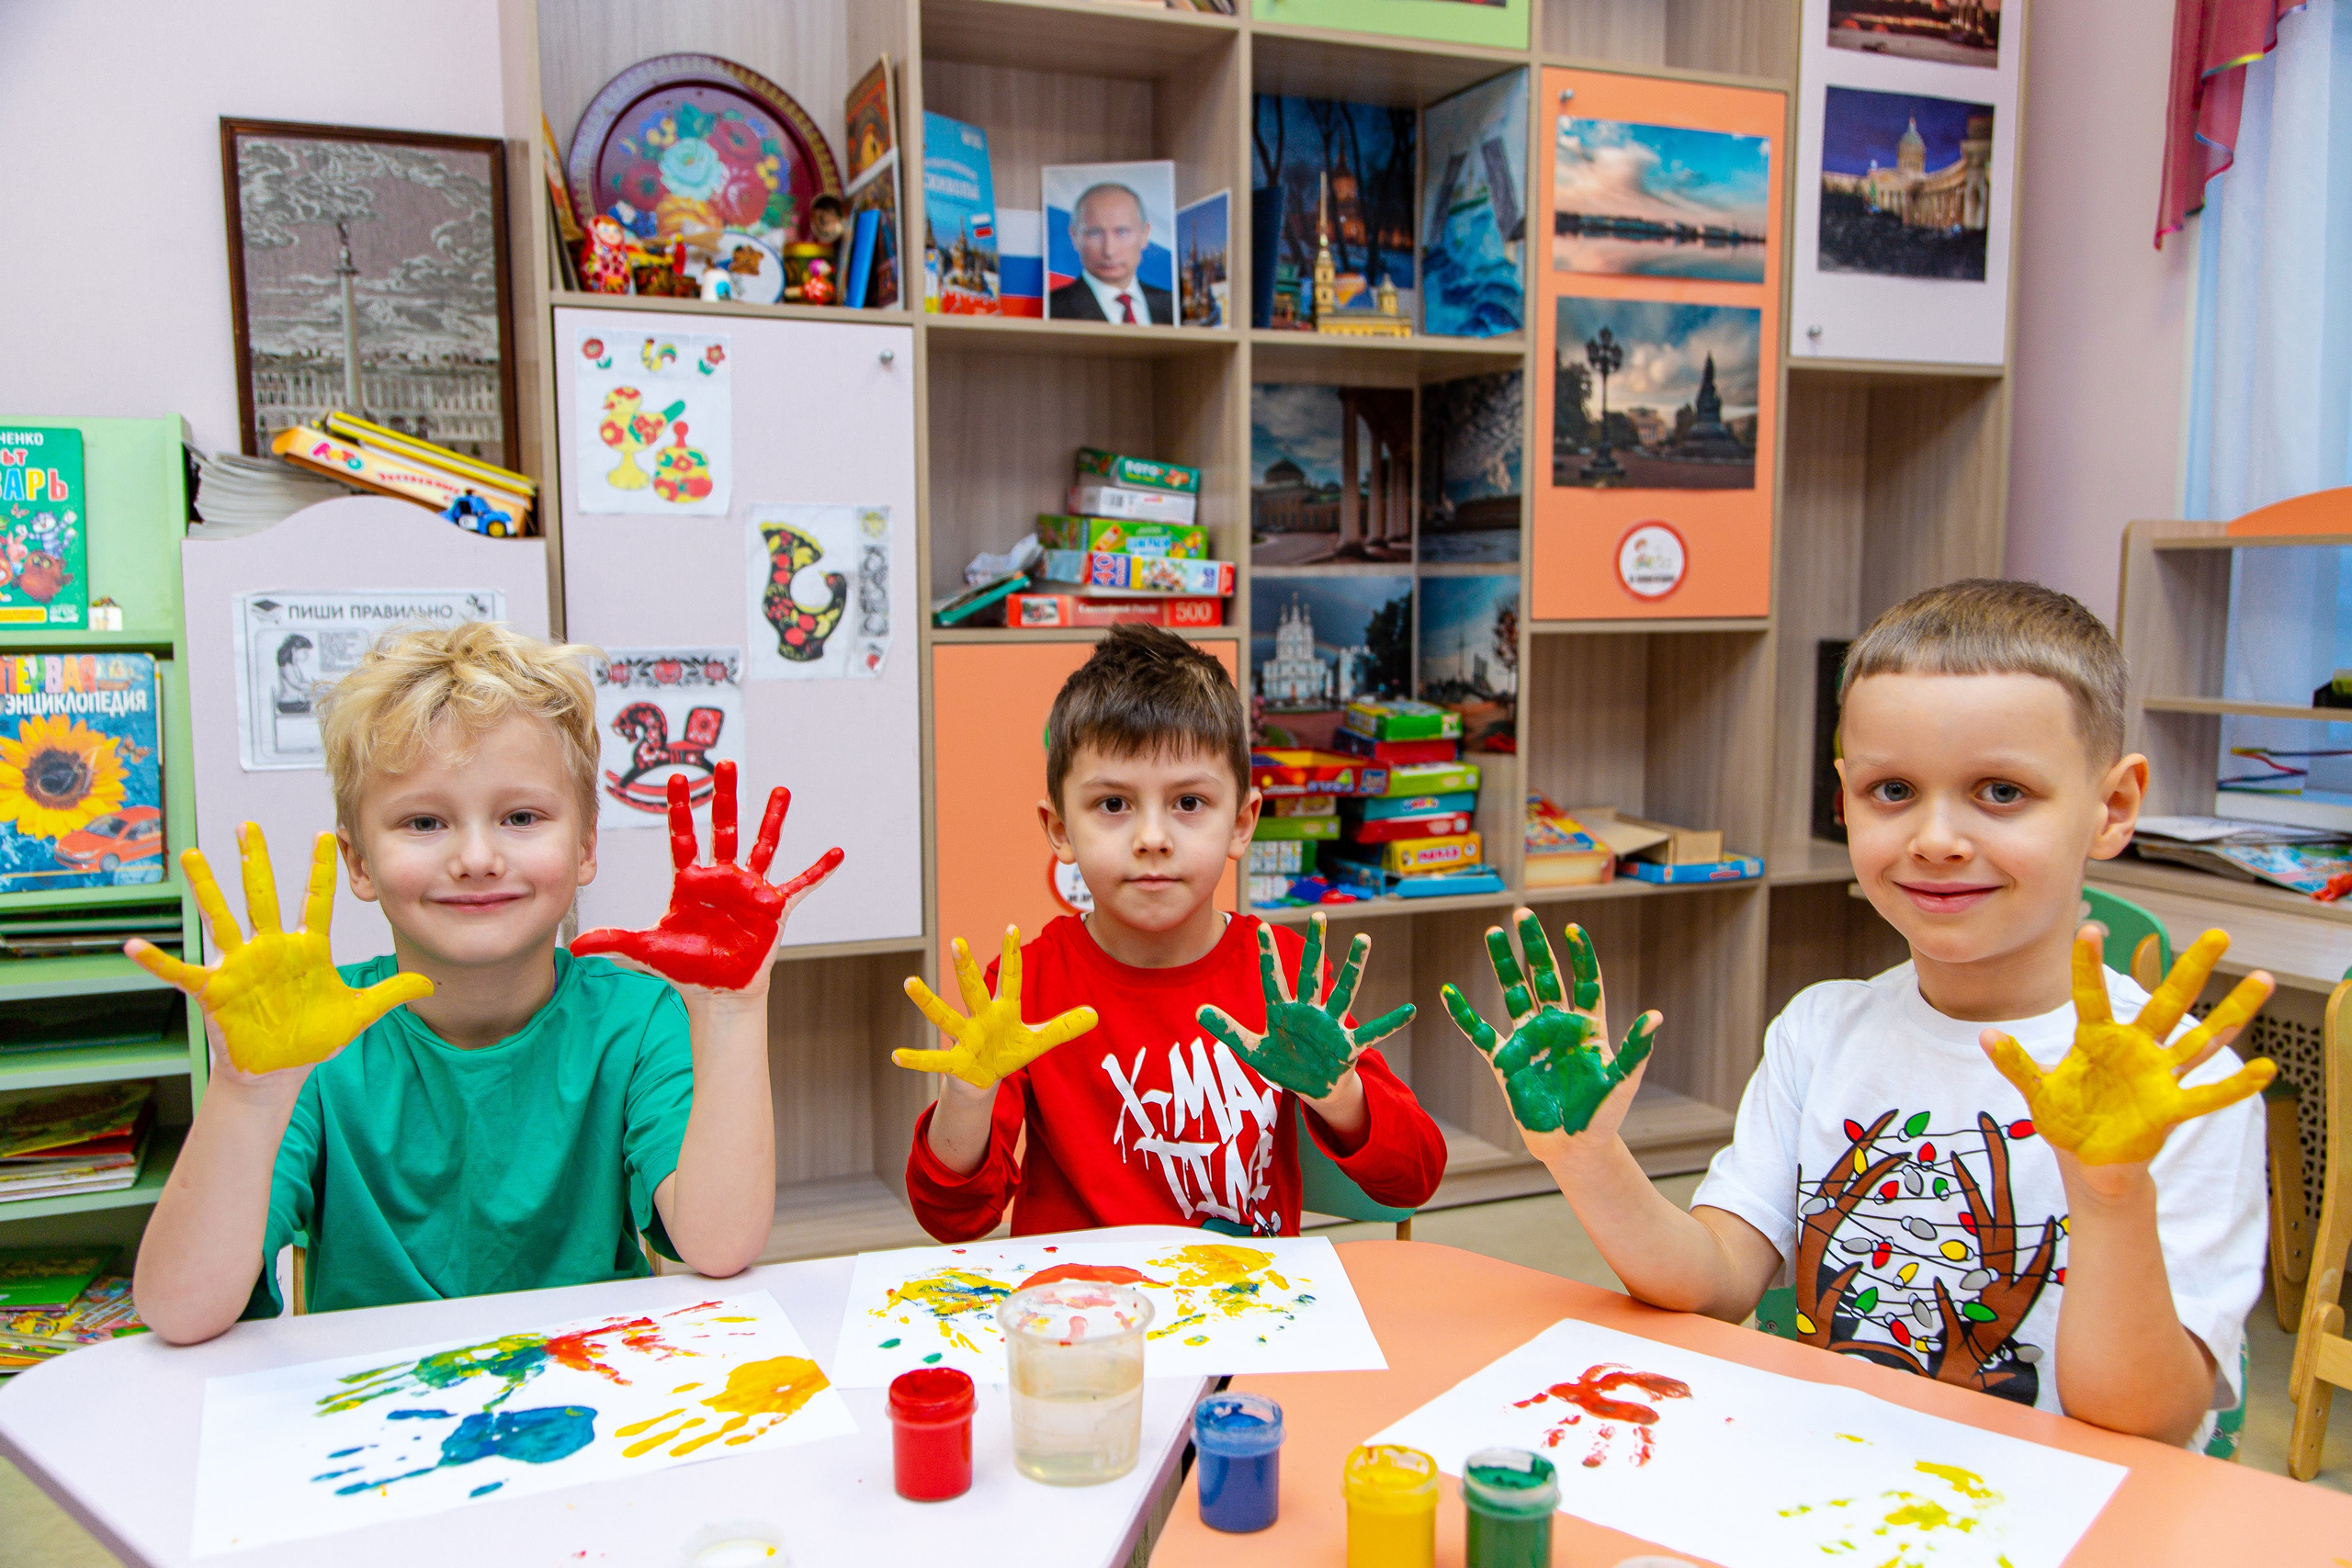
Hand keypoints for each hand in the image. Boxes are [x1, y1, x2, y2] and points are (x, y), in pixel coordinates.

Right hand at [124, 824, 432, 1075]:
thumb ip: (390, 994)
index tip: (326, 834)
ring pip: (222, 918)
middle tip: (249, 826)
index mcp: (306, 949)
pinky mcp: (215, 990)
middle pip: (264, 896)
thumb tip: (429, 985)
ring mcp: (240, 966)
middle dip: (257, 861)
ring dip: (207, 888)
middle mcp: (271, 949)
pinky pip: (181, 972)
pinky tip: (135, 946)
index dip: (321, 869)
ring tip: (193, 856)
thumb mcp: (356, 1014)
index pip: (316, 901)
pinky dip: (158, 961)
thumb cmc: (311, 1038)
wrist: (278, 1070)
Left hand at [573, 762, 842, 992]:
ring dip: (772, 818)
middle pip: (723, 827)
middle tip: (724, 762)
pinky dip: (819, 870)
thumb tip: (574, 946)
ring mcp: (750, 889)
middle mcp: (722, 877)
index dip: (678, 808)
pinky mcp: (774, 908)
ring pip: (763, 845)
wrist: (718, 991)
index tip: (674, 778)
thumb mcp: (647, 951)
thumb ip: (614, 942)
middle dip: (723, 795)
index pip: (683, 836)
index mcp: (691, 881)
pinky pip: (800, 884)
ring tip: (781, 790)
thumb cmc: (685, 968)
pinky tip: (836, 853)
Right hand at [895, 926, 1097, 1089]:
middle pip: (972, 988)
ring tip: (909, 982)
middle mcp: (980, 1017)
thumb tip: (1095, 1014)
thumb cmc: (1007, 1051)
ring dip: (927, 1000)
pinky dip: (916, 1059)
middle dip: (965, 966)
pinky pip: (933, 1060)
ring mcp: (964, 1036)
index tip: (1012, 927)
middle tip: (957, 941)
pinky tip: (896, 1055)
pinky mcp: (954, 1061)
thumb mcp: (1037, 1041)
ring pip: (944, 1015)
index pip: (1010, 978)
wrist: (983, 1077)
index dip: (1011, 955)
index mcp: (1003, 1009)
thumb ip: (1063, 1027)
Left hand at [1195, 912, 1413, 1099]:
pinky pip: (1373, 1032)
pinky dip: (1391, 1022)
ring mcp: (1331, 1026)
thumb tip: (1196, 1011)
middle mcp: (1309, 1011)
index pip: (1273, 979)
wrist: (1313, 1087)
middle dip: (1315, 946)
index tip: (1262, 928)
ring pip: (1344, 991)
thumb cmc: (1285, 1064)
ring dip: (1355, 967)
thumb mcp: (1252, 1050)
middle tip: (1319, 915)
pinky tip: (1411, 1010)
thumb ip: (1227, 1029)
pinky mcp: (1348, 1047)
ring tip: (1365, 939)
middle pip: (1312, 973)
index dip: (1268, 956)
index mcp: (1284, 1011)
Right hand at [1442, 909, 1659, 1152]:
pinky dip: (1464, 1014)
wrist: (1574, 1146)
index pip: (1584, 982)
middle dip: (1534, 946)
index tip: (1573, 929)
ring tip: (1492, 932)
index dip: (1579, 956)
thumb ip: (1635, 1049)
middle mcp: (1557, 1026)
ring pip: (1513, 993)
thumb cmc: (1603, 1114)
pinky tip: (1449, 992)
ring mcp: (1529, 1041)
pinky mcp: (1505, 1061)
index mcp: (1587, 1027)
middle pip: (1544, 977)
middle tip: (1523, 915)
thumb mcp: (1622, 1081)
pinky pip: (1480, 1033)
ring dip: (1503, 963)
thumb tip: (1656, 1017)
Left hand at [1983, 925, 2274, 1165]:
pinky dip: (2236, 1084)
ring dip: (2231, 1012)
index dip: (2088, 964)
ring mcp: (2158, 1076)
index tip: (2090, 928)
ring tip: (2263, 980)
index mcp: (2096, 1040)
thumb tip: (1986, 1036)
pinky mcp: (2171, 1108)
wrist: (2088, 1161)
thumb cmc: (2067, 1119)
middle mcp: (2134, 1049)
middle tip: (2219, 934)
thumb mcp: (2038, 1092)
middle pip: (2167, 1001)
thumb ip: (2016, 1065)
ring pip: (2200, 1037)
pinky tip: (2266, 1069)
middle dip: (2192, 969)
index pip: (2091, 995)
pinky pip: (2208, 1094)